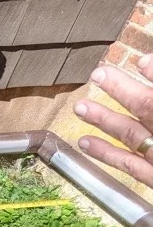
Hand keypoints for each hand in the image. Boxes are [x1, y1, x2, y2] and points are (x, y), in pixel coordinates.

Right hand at [74, 55, 152, 187]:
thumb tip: (151, 67)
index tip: (142, 61)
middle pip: (143, 106)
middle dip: (120, 90)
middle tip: (98, 74)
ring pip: (130, 134)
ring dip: (103, 120)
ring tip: (80, 107)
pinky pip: (129, 165)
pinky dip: (106, 154)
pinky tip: (85, 143)